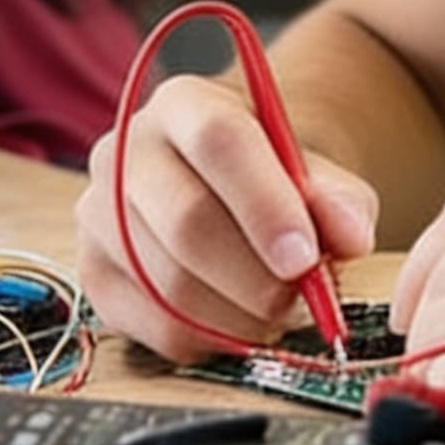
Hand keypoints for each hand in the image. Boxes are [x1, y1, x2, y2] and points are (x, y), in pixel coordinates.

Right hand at [76, 73, 380, 361]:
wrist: (223, 192)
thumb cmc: (271, 179)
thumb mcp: (314, 173)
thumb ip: (338, 200)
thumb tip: (352, 237)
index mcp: (182, 103)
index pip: (219, 142)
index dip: (265, 206)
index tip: (305, 258)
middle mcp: (124, 151)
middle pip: (188, 223)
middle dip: (257, 278)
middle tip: (301, 303)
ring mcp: (97, 214)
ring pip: (171, 286)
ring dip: (240, 317)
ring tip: (280, 312)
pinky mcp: (93, 273)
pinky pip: (155, 327)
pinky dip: (212, 341)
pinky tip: (240, 323)